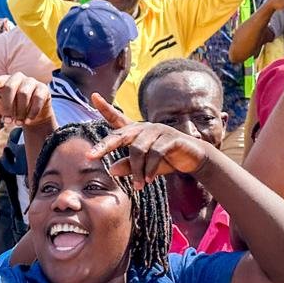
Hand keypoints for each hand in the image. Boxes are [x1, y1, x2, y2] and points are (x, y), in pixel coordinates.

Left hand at [0, 73, 52, 127]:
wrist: (31, 116)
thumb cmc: (11, 108)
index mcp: (5, 80)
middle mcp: (19, 78)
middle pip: (10, 87)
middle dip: (8, 106)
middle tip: (7, 121)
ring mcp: (32, 82)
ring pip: (24, 94)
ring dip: (20, 111)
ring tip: (17, 122)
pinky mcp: (43, 89)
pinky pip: (37, 99)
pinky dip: (32, 112)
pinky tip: (28, 120)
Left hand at [89, 94, 212, 188]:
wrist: (193, 158)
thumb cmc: (165, 160)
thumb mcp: (144, 166)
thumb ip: (129, 166)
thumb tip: (111, 170)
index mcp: (136, 132)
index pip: (117, 118)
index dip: (105, 108)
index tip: (94, 96)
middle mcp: (144, 128)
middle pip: (120, 135)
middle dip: (104, 145)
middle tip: (90, 156)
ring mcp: (158, 131)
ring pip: (138, 149)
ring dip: (136, 170)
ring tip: (137, 186)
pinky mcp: (171, 138)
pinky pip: (155, 153)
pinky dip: (150, 169)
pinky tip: (148, 179)